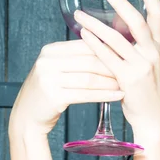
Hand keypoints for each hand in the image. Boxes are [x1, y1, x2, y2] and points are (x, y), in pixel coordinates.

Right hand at [9, 40, 123, 136]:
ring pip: (89, 78)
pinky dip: (104, 95)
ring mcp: (49, 78)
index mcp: (52, 50)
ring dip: (111, 82)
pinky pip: (85, 94)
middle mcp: (48, 61)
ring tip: (127, 84)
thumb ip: (77, 57)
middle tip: (132, 70)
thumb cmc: (50, 90)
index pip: (86, 45)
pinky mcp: (53, 96)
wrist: (27, 115)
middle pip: (89, 61)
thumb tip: (109, 47)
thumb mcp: (58, 68)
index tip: (127, 53)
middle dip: (113, 66)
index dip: (108, 49)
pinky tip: (118, 96)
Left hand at [74, 0, 159, 142]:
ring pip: (116, 38)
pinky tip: (83, 35)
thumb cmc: (148, 91)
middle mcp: (153, 53)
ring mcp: (142, 65)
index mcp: (159, 46)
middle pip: (137, 20)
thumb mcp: (150, 65)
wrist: (154, 119)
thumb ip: (139, 46)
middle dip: (120, 1)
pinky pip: (107, 57)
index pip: (158, 14)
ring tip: (80, 14)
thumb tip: (119, 28)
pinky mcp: (128, 78)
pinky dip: (93, 44)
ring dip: (96, 23)